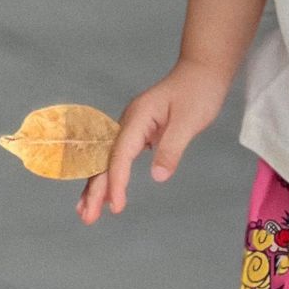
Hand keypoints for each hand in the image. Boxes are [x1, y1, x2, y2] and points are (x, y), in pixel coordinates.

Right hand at [76, 58, 229, 222]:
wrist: (202, 70)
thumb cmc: (198, 91)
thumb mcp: (190, 120)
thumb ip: (172, 148)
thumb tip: (157, 176)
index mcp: (138, 117)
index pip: (120, 155)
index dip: (117, 182)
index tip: (116, 206)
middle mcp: (128, 121)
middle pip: (106, 159)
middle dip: (96, 189)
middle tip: (88, 218)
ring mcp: (132, 125)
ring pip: (109, 158)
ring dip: (97, 185)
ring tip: (86, 212)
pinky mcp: (139, 130)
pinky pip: (119, 155)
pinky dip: (111, 174)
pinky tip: (106, 190)